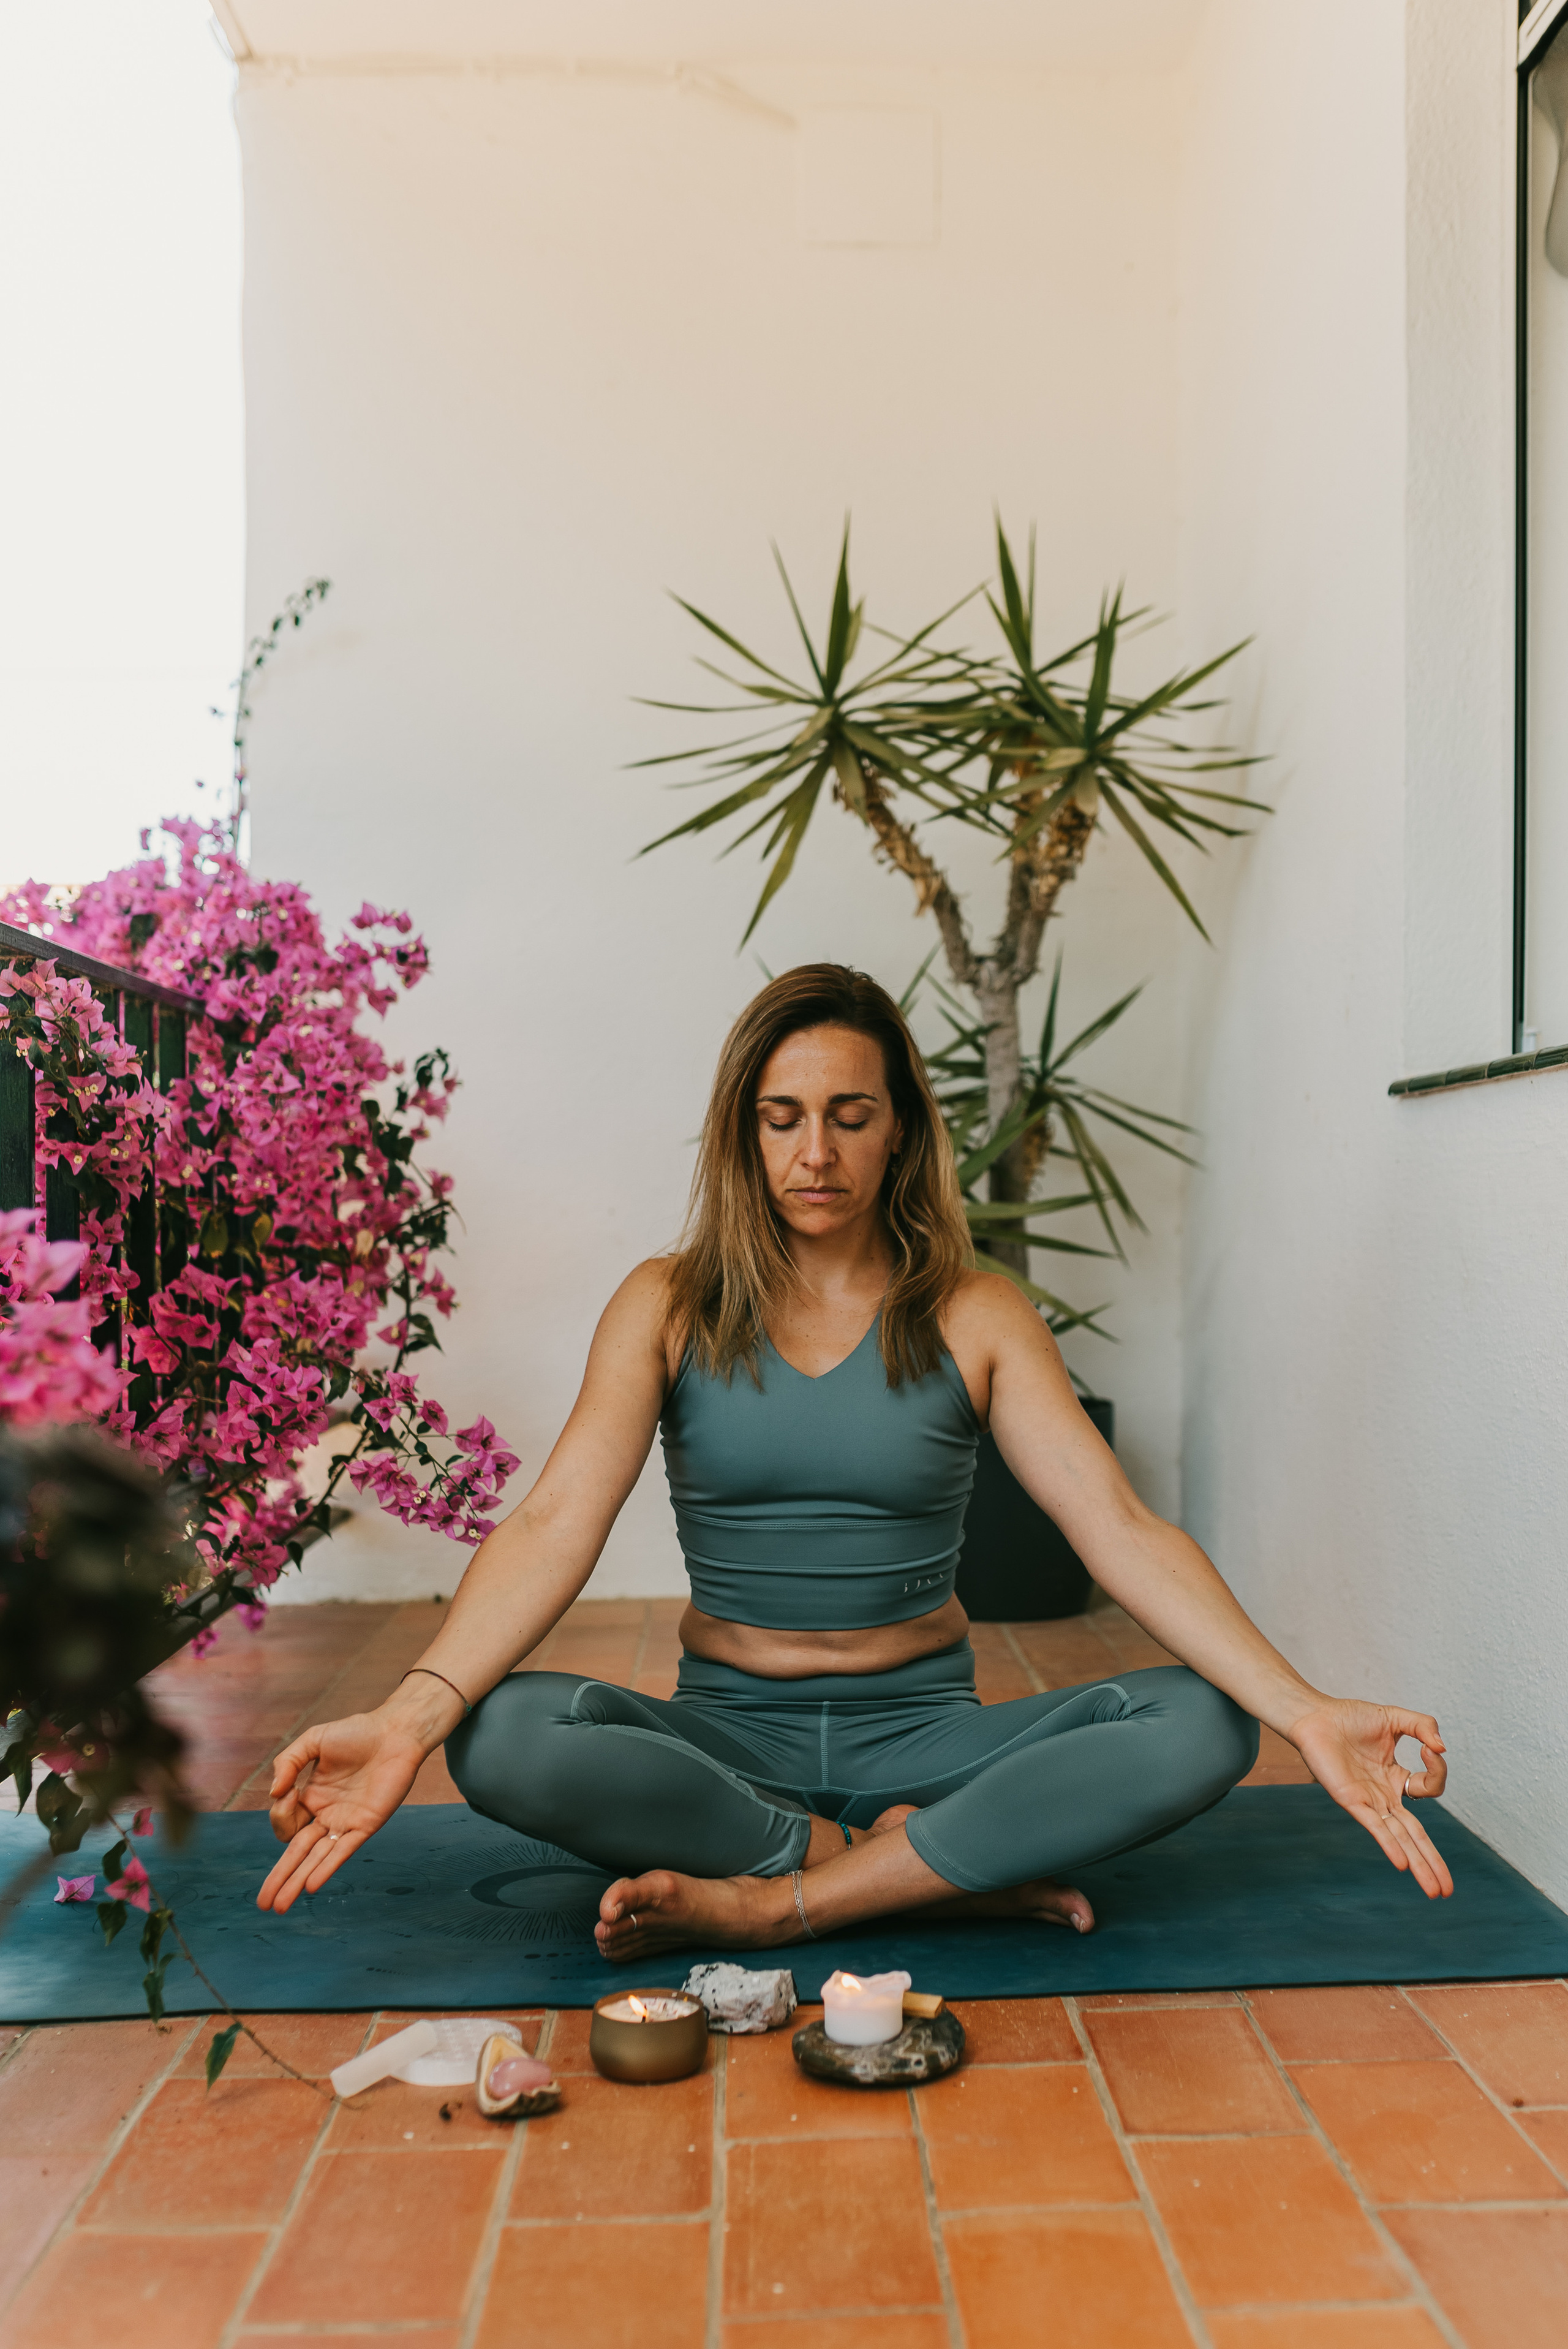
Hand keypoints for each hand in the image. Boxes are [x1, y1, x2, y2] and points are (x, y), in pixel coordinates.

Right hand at [256, 1710, 426, 1913]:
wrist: (395, 1732)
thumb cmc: (356, 1732)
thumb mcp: (313, 1741)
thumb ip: (287, 1762)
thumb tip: (274, 1793)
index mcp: (311, 1797)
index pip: (285, 1822)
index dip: (280, 1815)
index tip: (288, 1792)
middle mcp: (326, 1815)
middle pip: (296, 1853)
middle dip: (278, 1878)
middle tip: (262, 1903)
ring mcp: (345, 1822)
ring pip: (315, 1859)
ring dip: (297, 1882)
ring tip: (278, 1907)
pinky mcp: (365, 1825)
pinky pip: (342, 1852)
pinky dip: (327, 1868)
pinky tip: (311, 1886)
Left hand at [1288, 1698, 1451, 1898]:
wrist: (1314, 1716)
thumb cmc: (1349, 1717)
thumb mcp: (1395, 1717)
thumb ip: (1423, 1726)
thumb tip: (1441, 1749)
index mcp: (1395, 1777)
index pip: (1428, 1787)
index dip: (1437, 1771)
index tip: (1430, 1748)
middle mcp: (1384, 1795)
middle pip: (1416, 1835)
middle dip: (1433, 1862)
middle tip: (1449, 1891)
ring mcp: (1369, 1801)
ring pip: (1400, 1838)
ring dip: (1419, 1865)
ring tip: (1435, 1892)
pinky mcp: (1352, 1801)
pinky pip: (1375, 1826)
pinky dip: (1389, 1845)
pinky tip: (1403, 1865)